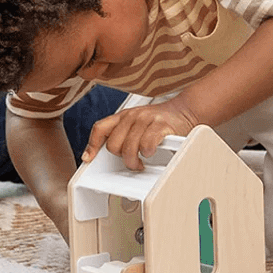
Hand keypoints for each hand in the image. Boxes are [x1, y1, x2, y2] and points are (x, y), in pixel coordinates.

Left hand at [84, 96, 198, 170]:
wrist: (184, 111)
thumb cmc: (160, 122)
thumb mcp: (137, 124)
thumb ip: (123, 135)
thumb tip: (107, 153)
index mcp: (123, 115)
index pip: (100, 128)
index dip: (92, 145)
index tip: (88, 159)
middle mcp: (132, 116)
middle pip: (113, 144)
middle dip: (121, 158)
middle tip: (132, 161)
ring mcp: (146, 119)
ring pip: (129, 148)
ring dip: (134, 160)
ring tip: (141, 161)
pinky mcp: (160, 126)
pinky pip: (146, 144)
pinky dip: (147, 152)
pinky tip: (150, 153)